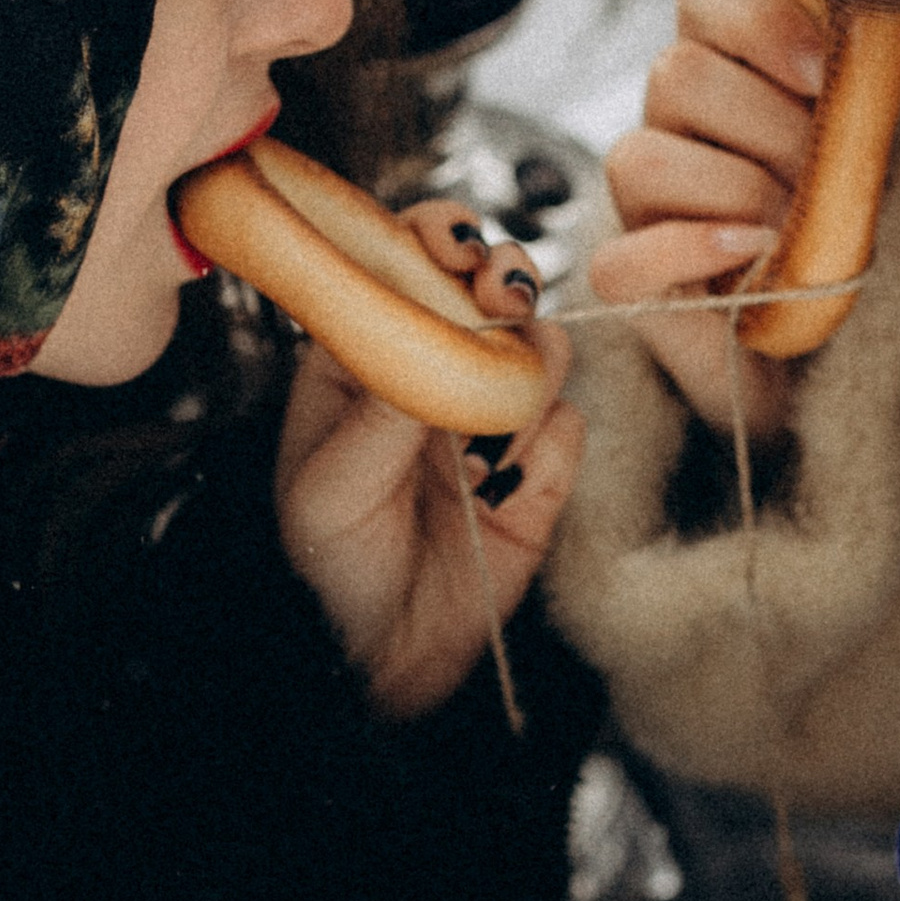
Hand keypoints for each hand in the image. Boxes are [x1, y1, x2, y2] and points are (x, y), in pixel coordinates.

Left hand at [275, 203, 582, 717]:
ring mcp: (494, 413)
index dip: (437, 239)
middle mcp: (436, 368)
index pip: (406, 261)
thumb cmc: (331, 568)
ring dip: (528, 373)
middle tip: (503, 301)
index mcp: (365, 354)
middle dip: (506, 280)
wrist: (384, 661)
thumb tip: (437, 333)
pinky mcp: (544, 466)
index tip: (457, 252)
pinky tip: (502, 494)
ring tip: (487, 438)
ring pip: (545, 345)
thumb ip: (384, 406)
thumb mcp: (330, 486)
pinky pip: (570, 426)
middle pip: (492, 283)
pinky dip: (546, 452)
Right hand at [591, 0, 826, 439]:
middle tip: (819, 175)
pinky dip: (690, 249)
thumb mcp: (866, 141)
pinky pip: (622, 259)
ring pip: (640, 156)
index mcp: (723, 69)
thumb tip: (888, 23)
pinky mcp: (626, 281)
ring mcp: (638, 204)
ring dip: (735, 189)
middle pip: (675, 74)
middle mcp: (668, 125)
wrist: (830, 349)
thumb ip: (860, 80)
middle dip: (765, 127)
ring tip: (791, 226)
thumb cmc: (848, 229)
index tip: (822, 74)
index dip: (757, 20)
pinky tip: (752, 252)